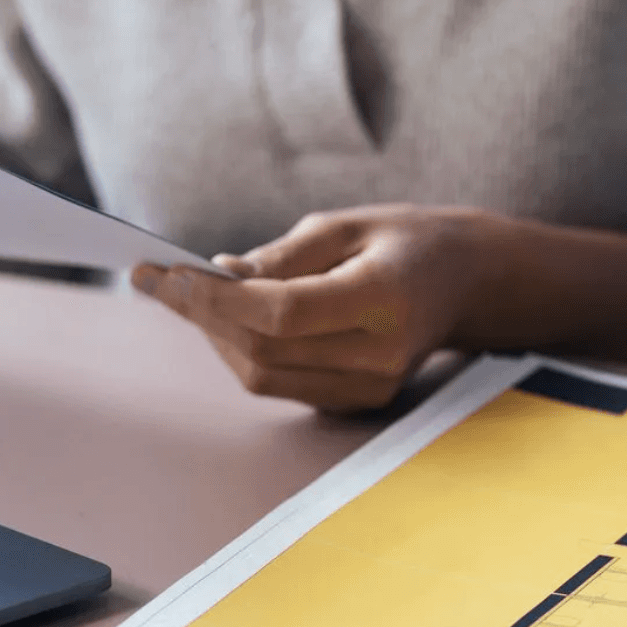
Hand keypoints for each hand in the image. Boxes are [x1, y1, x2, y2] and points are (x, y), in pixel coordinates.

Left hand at [130, 205, 509, 410]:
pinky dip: (244, 354)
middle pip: (265, 351)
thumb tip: (218, 277)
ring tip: (190, 297)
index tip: (168, 273)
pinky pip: (282, 386)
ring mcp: (372, 387)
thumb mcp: (347, 224)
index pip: (283, 313)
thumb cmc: (407, 243)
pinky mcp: (359, 402)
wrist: (466, 284)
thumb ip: (282, 255)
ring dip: (217, 338)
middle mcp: (381, 355)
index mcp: (385, 299)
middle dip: (203, 316)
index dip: (217, 298)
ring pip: (264, 378)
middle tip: (161, 281)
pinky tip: (229, 321)